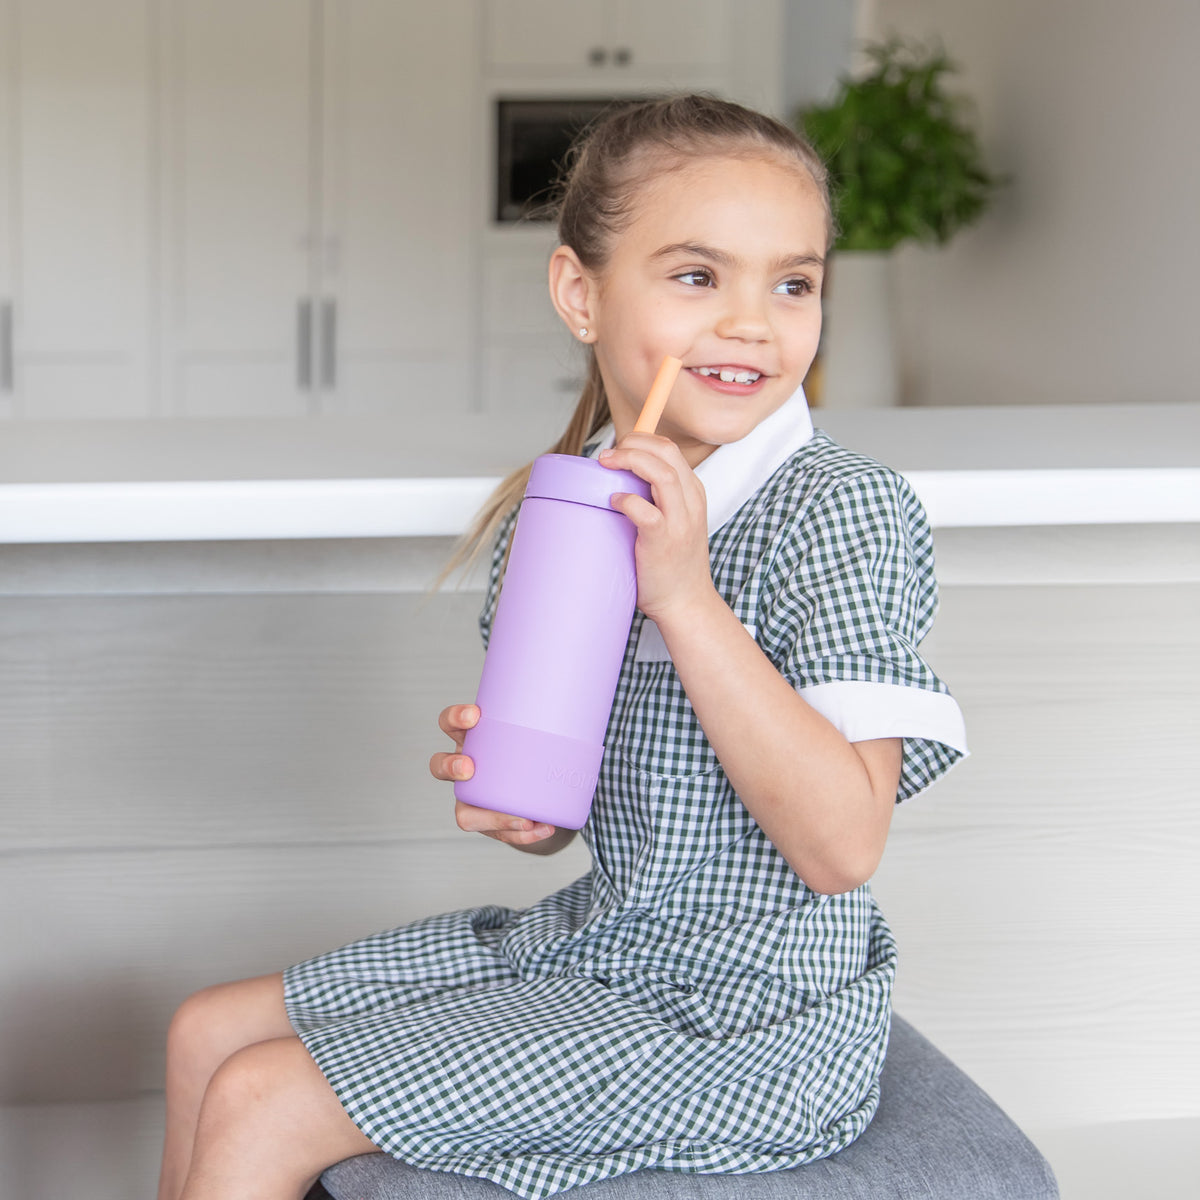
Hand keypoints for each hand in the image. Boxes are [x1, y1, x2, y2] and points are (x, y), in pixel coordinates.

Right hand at [430, 703, 559, 846]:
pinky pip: (502, 833)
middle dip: (451, 767)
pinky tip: (544, 826)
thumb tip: (598, 694)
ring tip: (522, 817)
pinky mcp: (492, 823)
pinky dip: (525, 833)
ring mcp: (476, 799)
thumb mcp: (543, 731)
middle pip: (440, 767)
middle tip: (471, 767)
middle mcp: (467, 768)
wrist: (545, 784)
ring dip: (490, 817)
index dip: (455, 718)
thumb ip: (561, 716)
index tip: (476, 714)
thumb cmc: (541, 749)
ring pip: (464, 813)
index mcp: (476, 738)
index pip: (451, 723)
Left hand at [599, 433, 713, 623]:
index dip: (641, 439)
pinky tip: (613, 501)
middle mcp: (690, 502)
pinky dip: (626, 500)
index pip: (670, 449)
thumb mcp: (676, 522)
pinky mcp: (664, 540)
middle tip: (607, 455)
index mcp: (693, 493)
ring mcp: (680, 521)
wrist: (686, 602)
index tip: (619, 447)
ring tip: (606, 466)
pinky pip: (646, 511)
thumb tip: (617, 482)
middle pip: (666, 452)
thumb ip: (657, 500)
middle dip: (633, 443)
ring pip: (661, 473)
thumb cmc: (673, 564)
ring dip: (630, 462)